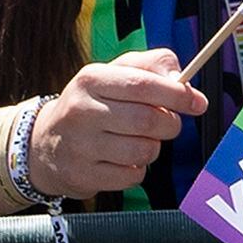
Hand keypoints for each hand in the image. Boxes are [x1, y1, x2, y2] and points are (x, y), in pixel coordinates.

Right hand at [28, 48, 207, 199]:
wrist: (44, 142)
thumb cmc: (93, 103)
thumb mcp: (115, 73)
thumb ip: (152, 65)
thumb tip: (180, 79)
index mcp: (91, 79)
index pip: (143, 85)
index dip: (177, 95)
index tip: (198, 102)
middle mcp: (82, 112)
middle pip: (147, 121)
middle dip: (170, 124)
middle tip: (169, 123)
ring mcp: (79, 147)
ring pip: (143, 152)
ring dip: (153, 148)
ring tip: (140, 140)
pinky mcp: (82, 176)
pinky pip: (131, 177)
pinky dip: (137, 170)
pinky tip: (122, 159)